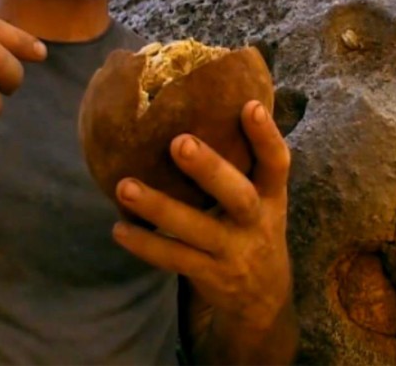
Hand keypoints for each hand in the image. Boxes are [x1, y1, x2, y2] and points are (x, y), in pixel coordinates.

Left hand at [112, 100, 292, 330]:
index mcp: (271, 194)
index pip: (276, 162)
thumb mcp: (261, 196)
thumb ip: (241, 159)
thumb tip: (205, 98)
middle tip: (179, 142)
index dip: (266, 135)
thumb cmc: (250, 225)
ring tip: (124, 186)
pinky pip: (174, 259)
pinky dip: (146, 244)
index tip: (250, 105)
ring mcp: (233, 252)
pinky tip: (118, 229)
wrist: (263, 297)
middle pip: (237, 196)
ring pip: (196, 230)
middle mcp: (257, 222)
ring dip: (159, 208)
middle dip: (210, 169)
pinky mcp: (210, 276)